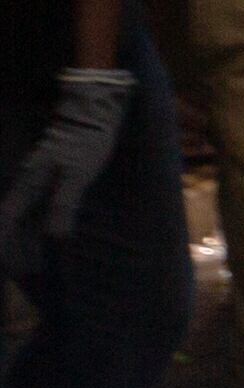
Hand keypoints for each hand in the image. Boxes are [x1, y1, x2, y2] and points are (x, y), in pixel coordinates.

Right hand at [0, 67, 129, 261]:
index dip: (3, 243)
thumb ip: (64, 204)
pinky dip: (35, 227)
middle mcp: (27, 185)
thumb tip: (54, 237)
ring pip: (24, 217)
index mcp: (28, 186)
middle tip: (20, 273)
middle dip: (13, 249)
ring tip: (31, 265)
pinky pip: (36, 209)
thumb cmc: (85, 142)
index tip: (5, 267)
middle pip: (13, 223)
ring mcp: (37, 182)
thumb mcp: (77, 174)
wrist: (92, 113)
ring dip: (24, 241)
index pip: (8, 220)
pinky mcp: (49, 178)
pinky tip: (43, 236)